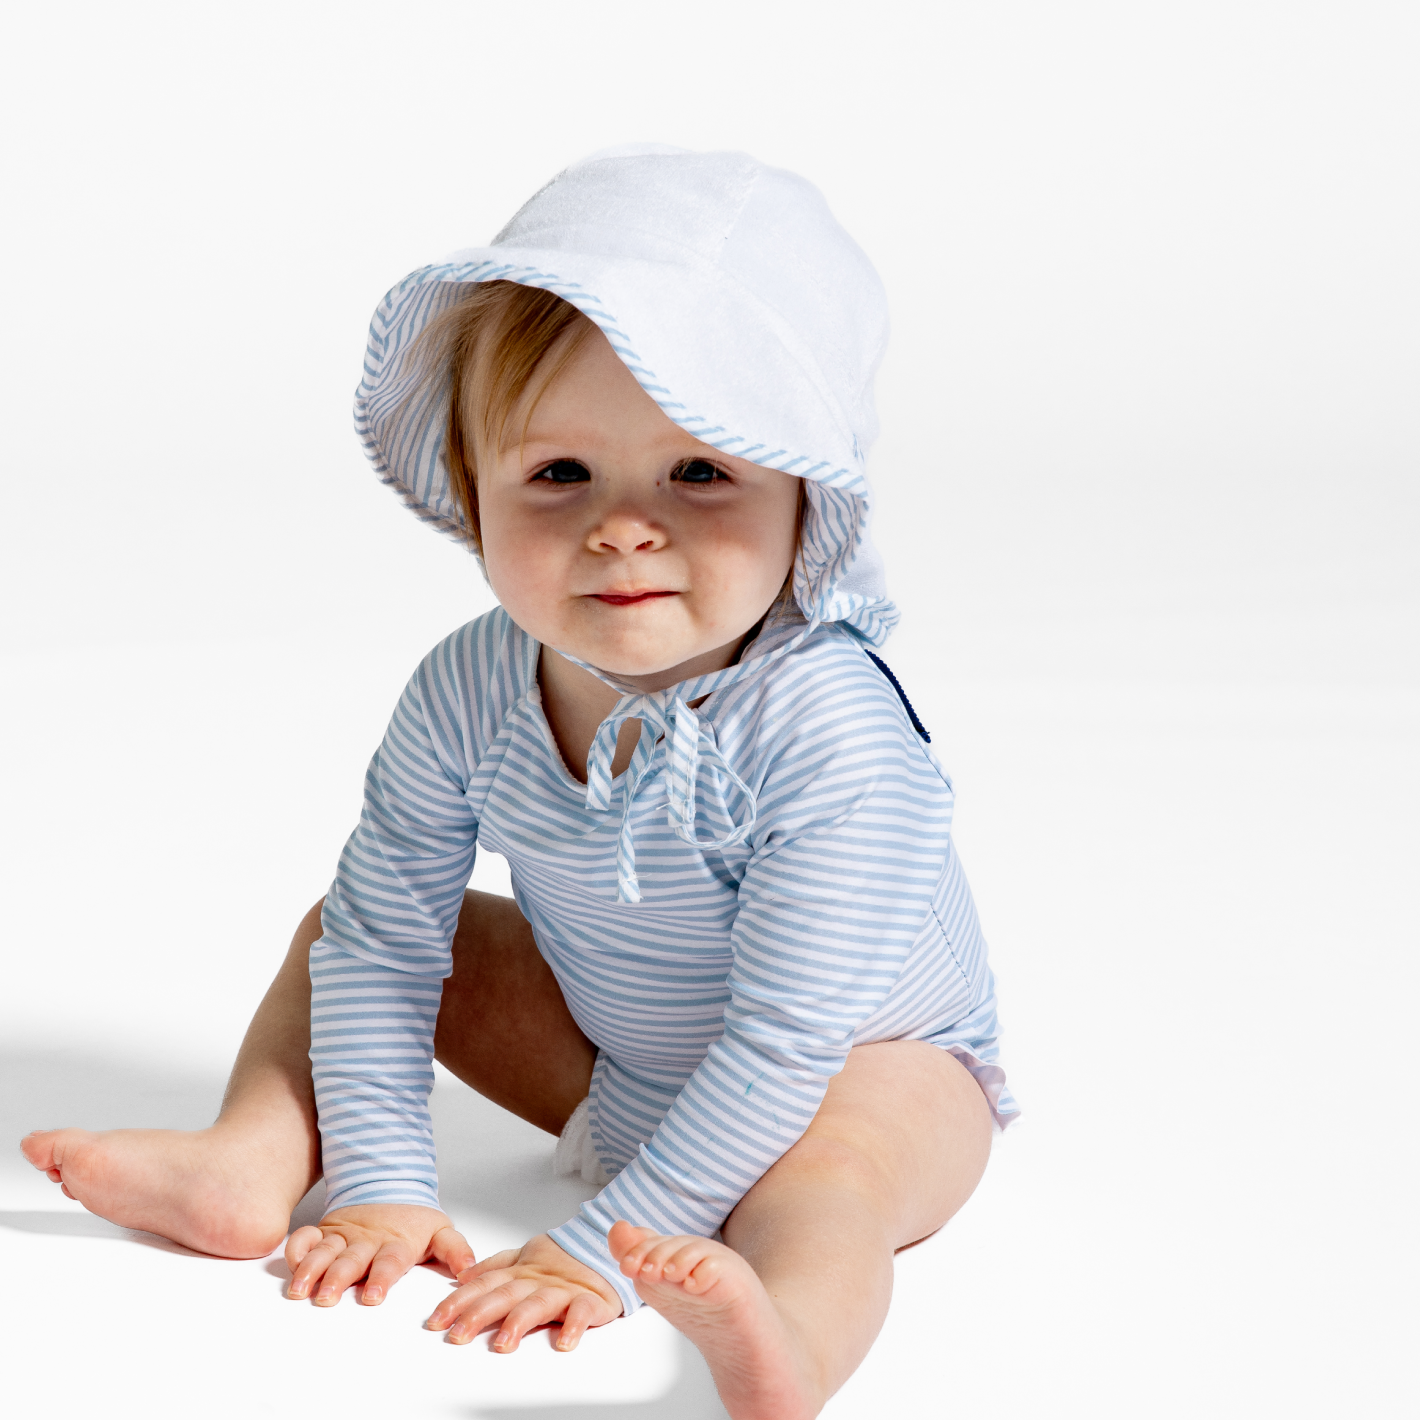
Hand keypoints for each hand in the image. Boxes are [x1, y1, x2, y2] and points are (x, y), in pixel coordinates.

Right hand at [285, 1203, 473, 1306]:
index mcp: (396, 1242)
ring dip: (311, 1269)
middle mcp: (367, 1240)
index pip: (390, 1261)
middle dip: (338, 1278)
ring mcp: (344, 1235)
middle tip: (327, 1298)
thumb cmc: (414, 1221)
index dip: (381, 1278)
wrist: (390, 1185)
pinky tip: (288, 1263)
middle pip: (352, 1260)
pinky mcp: (325, 1231)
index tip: (372, 1297)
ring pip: (325, 1251)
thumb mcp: (440, 1231)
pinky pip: (306, 1237)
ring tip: (300, 1290)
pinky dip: (296, 1247)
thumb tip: (469, 1270)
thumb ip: (455, 1250)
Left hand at [425, 1232, 622, 1351]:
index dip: (459, 1301)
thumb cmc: (561, 1261)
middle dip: (478, 1314)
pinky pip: (582, 1312)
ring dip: (519, 1323)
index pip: (484, 1284)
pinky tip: (564, 1342)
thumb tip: (461, 1277)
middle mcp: (537, 1280)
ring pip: (538, 1304)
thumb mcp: (524, 1257)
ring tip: (502, 1344)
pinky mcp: (590, 1300)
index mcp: (519, 1272)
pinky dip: (574, 1325)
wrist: (604, 1247)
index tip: (436, 1320)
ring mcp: (563, 1290)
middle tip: (457, 1335)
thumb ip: (493, 1267)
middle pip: (504, 1295)